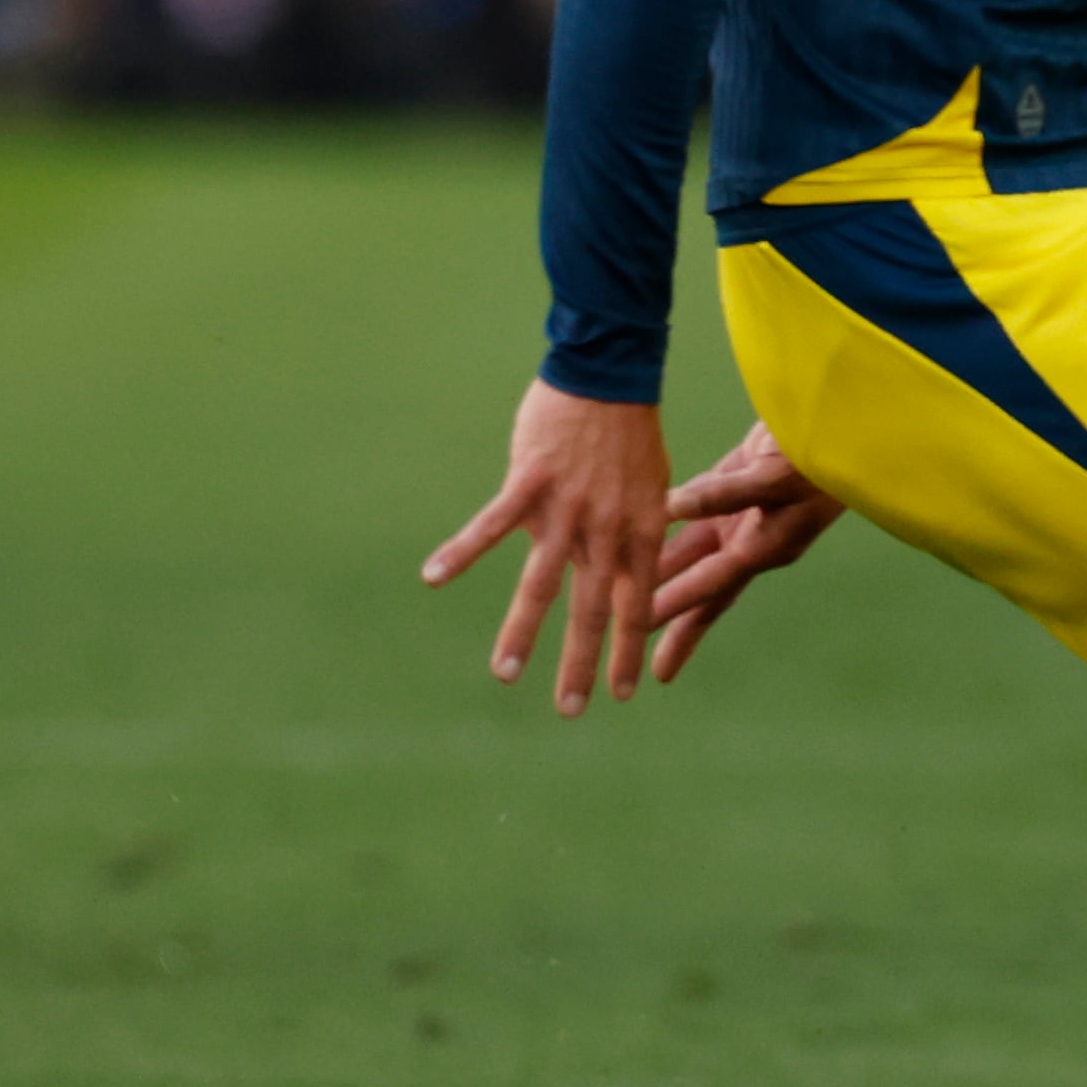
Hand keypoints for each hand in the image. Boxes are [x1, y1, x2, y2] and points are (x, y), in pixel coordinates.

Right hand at [424, 381, 671, 714]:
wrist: (609, 377)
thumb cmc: (628, 434)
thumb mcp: (653, 489)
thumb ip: (636, 535)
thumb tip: (627, 577)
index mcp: (641, 531)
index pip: (635, 605)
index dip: (627, 649)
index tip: (622, 694)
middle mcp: (607, 528)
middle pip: (591, 608)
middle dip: (581, 663)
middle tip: (571, 710)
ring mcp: (567, 508)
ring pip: (541, 583)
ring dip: (522, 632)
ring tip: (505, 675)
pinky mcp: (531, 482)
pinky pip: (491, 525)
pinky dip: (461, 551)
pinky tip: (433, 578)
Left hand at [651, 420, 843, 683]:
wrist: (845, 422)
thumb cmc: (820, 452)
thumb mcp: (775, 476)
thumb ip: (723, 493)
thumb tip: (669, 507)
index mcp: (765, 546)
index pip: (710, 583)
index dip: (673, 604)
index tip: (637, 629)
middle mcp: (752, 540)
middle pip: (701, 590)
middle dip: (670, 623)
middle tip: (634, 663)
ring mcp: (745, 517)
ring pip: (691, 556)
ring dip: (659, 580)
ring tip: (625, 611)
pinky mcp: (738, 488)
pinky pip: (695, 517)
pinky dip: (667, 529)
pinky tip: (641, 542)